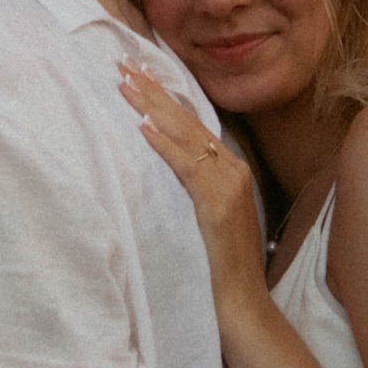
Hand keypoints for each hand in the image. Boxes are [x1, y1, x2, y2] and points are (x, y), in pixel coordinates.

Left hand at [116, 58, 269, 312]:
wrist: (243, 302)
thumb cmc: (222, 266)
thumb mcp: (211, 217)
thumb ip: (198, 189)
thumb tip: (170, 165)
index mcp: (232, 170)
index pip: (194, 124)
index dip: (166, 99)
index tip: (140, 77)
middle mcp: (233, 170)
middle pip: (188, 121)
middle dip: (154, 92)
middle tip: (124, 65)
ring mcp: (228, 185)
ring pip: (186, 136)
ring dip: (153, 108)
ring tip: (126, 85)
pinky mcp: (217, 204)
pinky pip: (187, 167)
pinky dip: (165, 146)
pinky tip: (144, 128)